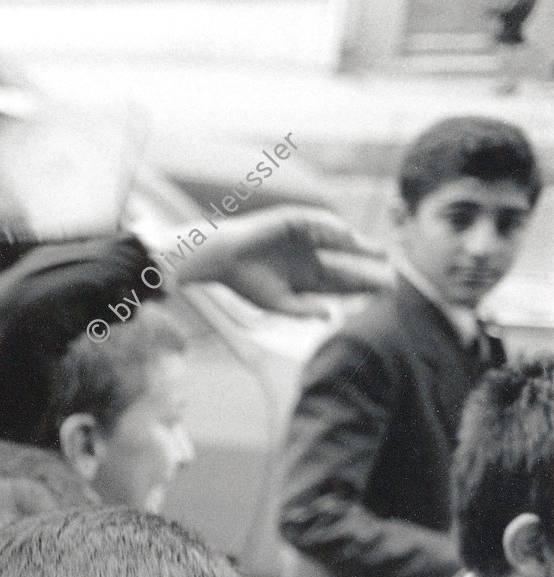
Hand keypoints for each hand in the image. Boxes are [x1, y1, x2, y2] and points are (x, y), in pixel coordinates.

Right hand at [158, 205, 392, 318]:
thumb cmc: (244, 283)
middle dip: (369, 267)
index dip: (363, 287)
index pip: (342, 283)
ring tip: (380, 252)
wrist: (220, 258)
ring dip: (359, 245)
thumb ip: (303, 311)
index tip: (386, 292)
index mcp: (306, 278)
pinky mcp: (295, 220)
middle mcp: (310, 257)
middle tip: (395, 272)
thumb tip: (331, 316)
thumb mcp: (276, 303)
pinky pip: (319, 223)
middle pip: (347, 262)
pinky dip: (333, 229)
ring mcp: (304, 238)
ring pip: (339, 242)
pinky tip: (349, 237)